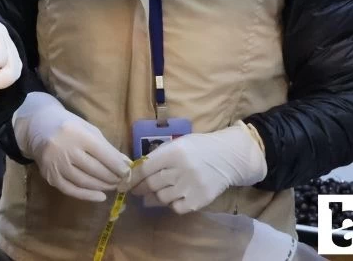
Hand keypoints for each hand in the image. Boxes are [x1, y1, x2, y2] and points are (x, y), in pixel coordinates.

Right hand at [12, 92, 131, 201]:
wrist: (37, 127)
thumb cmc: (68, 126)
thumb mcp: (88, 130)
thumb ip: (106, 147)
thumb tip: (126, 165)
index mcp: (77, 133)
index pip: (103, 154)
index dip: (118, 166)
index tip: (128, 172)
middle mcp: (65, 149)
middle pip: (95, 169)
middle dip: (113, 177)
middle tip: (123, 181)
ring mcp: (55, 164)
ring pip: (84, 181)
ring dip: (102, 186)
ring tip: (113, 186)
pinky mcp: (49, 176)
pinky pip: (70, 190)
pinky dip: (87, 195)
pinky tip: (100, 196)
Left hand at [129, 123, 266, 213]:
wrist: (228, 157)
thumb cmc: (198, 148)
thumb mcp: (177, 144)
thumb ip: (157, 157)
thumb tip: (135, 175)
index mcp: (173, 152)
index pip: (144, 168)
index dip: (132, 178)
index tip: (124, 184)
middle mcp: (182, 169)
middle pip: (151, 185)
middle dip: (141, 189)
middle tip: (138, 190)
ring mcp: (191, 186)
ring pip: (162, 198)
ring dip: (156, 196)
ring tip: (159, 191)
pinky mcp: (200, 200)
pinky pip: (176, 208)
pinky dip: (172, 204)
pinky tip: (175, 196)